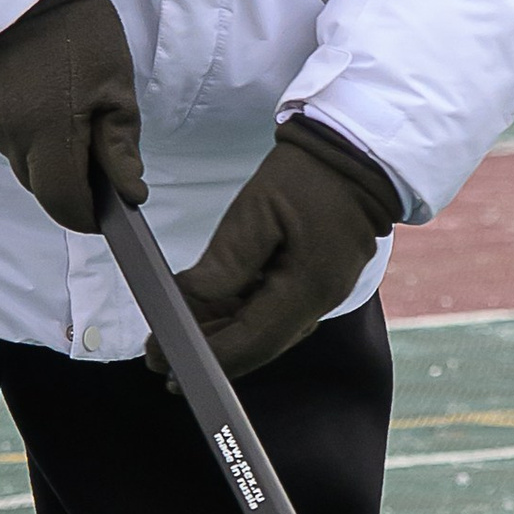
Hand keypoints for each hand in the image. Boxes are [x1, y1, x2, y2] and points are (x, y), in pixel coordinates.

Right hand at [0, 0, 144, 231]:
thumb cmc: (78, 28)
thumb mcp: (115, 83)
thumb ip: (120, 145)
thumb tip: (129, 192)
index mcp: (48, 132)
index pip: (63, 201)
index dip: (86, 216)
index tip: (107, 215)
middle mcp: (9, 136)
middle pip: (40, 186)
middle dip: (69, 182)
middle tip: (97, 155)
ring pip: (22, 161)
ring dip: (47, 154)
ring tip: (69, 112)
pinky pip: (5, 137)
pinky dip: (26, 131)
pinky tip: (42, 98)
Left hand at [157, 120, 398, 380]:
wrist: (356, 155)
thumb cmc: (308, 174)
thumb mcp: (258, 207)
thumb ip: (227, 259)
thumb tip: (192, 298)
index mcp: (309, 287)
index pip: (252, 341)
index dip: (207, 356)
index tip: (166, 359)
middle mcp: (319, 302)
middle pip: (257, 344)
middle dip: (207, 351)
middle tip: (158, 353)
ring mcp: (320, 295)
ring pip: (263, 330)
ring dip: (220, 333)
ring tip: (175, 330)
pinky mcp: (315, 283)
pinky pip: (273, 311)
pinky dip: (238, 314)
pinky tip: (207, 310)